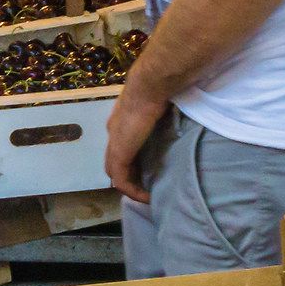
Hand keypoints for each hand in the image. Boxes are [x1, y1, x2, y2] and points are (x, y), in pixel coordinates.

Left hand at [104, 81, 169, 201]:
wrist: (148, 88)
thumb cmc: (156, 91)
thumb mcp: (156, 106)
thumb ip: (157, 114)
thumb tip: (171, 117)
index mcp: (120, 122)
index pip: (120, 146)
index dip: (132, 159)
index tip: (149, 169)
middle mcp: (113, 134)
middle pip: (114, 162)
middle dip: (129, 176)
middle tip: (147, 185)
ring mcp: (114, 144)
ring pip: (116, 174)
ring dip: (130, 187)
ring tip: (147, 196)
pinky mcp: (119, 155)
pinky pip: (122, 181)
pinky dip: (133, 192)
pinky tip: (147, 197)